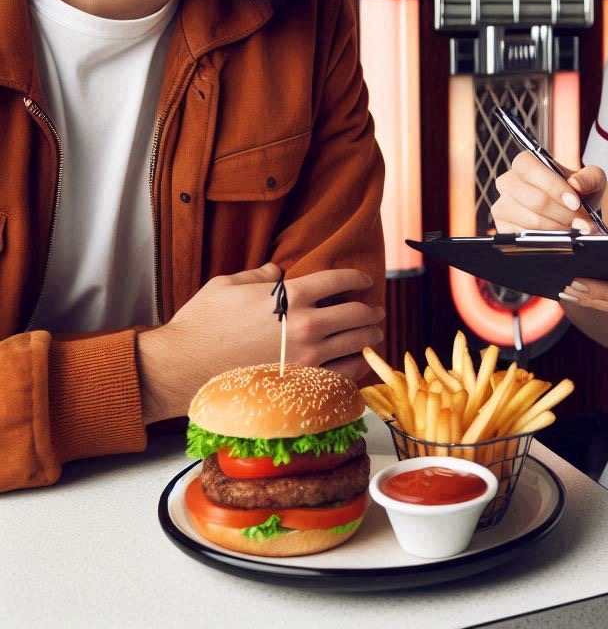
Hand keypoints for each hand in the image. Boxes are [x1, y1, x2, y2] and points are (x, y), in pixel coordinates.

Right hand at [137, 262, 384, 421]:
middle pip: (356, 314)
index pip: (340, 280)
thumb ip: (261, 275)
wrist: (180, 368)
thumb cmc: (201, 324)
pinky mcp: (300, 387)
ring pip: (356, 345)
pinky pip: (343, 377)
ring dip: (369, 338)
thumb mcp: (229, 285)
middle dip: (370, 311)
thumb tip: (278, 271)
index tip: (363, 281)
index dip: (357, 279)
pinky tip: (357, 362)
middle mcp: (305, 326)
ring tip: (374, 334)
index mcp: (291, 296)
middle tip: (375, 311)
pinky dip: (355, 368)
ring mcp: (306, 360)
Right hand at [492, 152, 607, 233]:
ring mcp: (502, 207)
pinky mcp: (503, 229)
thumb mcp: (591, 179)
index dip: (552, 186)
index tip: (575, 202)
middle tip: (582, 223)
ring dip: (558, 229)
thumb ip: (589, 177)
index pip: (529, 168)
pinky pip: (523, 237)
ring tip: (575, 231)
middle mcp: (508, 183)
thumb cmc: (577, 193)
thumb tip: (575, 184)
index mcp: (525, 164)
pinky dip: (546, 241)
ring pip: (531, 221)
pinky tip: (559, 238)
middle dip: (563, 214)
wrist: (572, 215)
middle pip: (534, 199)